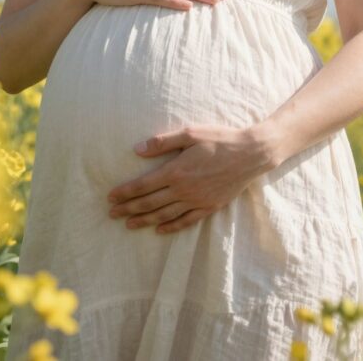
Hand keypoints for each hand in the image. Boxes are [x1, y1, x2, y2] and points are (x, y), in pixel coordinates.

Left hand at [106, 124, 277, 233]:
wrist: (251, 154)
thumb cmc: (220, 139)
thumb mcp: (191, 133)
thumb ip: (163, 142)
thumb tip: (137, 150)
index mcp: (176, 170)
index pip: (143, 185)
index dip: (125, 192)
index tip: (110, 197)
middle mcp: (183, 189)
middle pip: (149, 203)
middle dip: (128, 209)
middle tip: (112, 214)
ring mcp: (197, 200)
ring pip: (164, 215)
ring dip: (144, 220)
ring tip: (129, 224)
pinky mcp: (209, 207)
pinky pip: (186, 221)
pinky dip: (170, 227)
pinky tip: (159, 229)